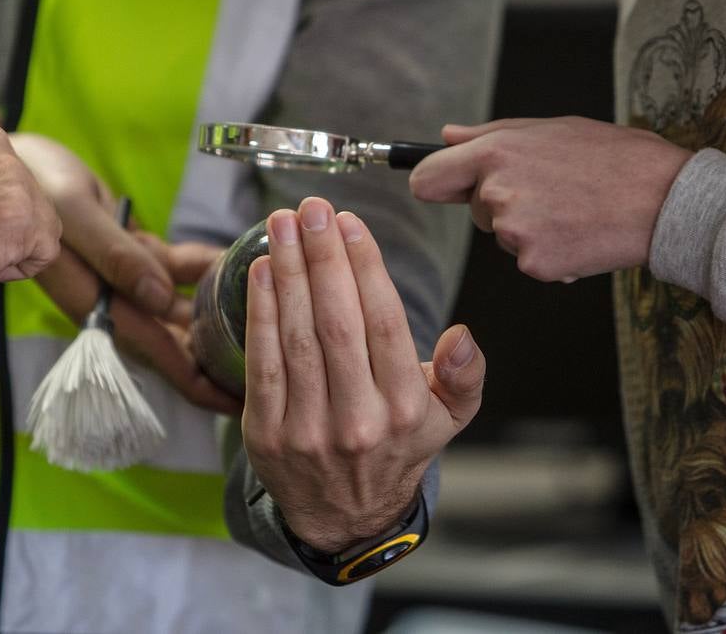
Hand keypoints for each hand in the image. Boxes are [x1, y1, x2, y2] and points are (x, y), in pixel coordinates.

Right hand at [10, 132, 240, 413]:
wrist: (10, 158)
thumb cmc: (33, 182)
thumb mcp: (74, 214)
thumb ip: (117, 257)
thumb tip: (163, 300)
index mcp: (97, 302)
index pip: (157, 351)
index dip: (197, 381)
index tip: (237, 403)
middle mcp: (113, 298)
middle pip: (175, 337)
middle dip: (217, 355)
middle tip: (267, 368)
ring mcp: (122, 276)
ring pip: (179, 303)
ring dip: (217, 308)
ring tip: (265, 313)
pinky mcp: (127, 250)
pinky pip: (172, 267)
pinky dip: (201, 265)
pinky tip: (232, 259)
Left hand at [241, 197, 484, 553]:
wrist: (345, 517)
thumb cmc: (396, 448)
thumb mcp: (450, 418)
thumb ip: (466, 376)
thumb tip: (462, 336)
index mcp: (405, 408)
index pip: (383, 323)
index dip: (364, 267)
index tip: (349, 222)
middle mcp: (358, 420)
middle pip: (336, 322)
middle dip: (322, 257)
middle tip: (312, 208)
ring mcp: (309, 429)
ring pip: (297, 336)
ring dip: (287, 273)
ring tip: (283, 224)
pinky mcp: (268, 434)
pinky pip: (262, 362)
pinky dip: (260, 312)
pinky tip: (262, 271)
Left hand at [409, 117, 692, 281]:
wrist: (665, 198)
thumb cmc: (612, 157)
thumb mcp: (549, 129)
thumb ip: (489, 134)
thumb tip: (446, 137)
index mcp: (495, 152)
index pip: (427, 179)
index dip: (437, 184)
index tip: (448, 189)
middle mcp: (496, 191)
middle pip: (474, 210)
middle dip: (503, 204)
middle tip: (553, 192)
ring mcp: (514, 230)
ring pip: (504, 235)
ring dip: (530, 229)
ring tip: (573, 210)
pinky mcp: (535, 263)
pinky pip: (529, 260)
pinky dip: (551, 254)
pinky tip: (581, 234)